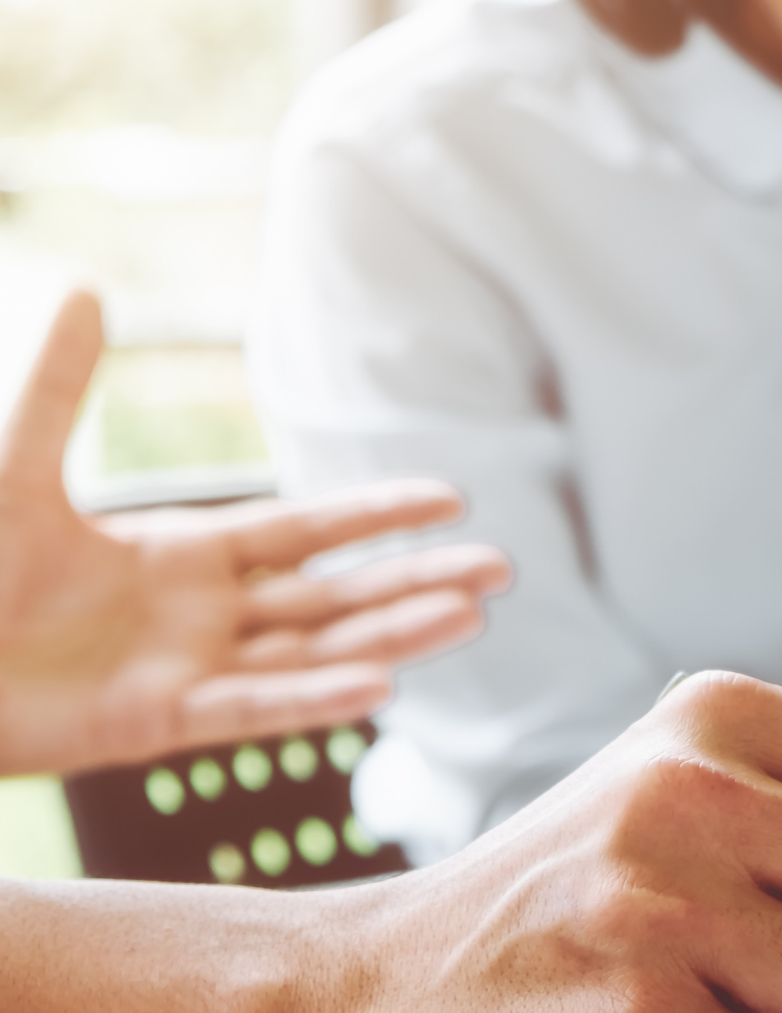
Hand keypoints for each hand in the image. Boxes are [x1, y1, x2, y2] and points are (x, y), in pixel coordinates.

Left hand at [0, 291, 511, 774]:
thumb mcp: (15, 469)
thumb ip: (61, 389)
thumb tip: (93, 289)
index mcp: (184, 556)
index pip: (307, 533)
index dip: (377, 514)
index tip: (452, 500)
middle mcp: (207, 617)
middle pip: (336, 597)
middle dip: (418, 582)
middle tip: (501, 571)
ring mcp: (193, 672)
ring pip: (317, 652)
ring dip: (396, 637)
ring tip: (473, 618)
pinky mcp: (162, 724)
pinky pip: (255, 708)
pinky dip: (316, 699)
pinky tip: (380, 685)